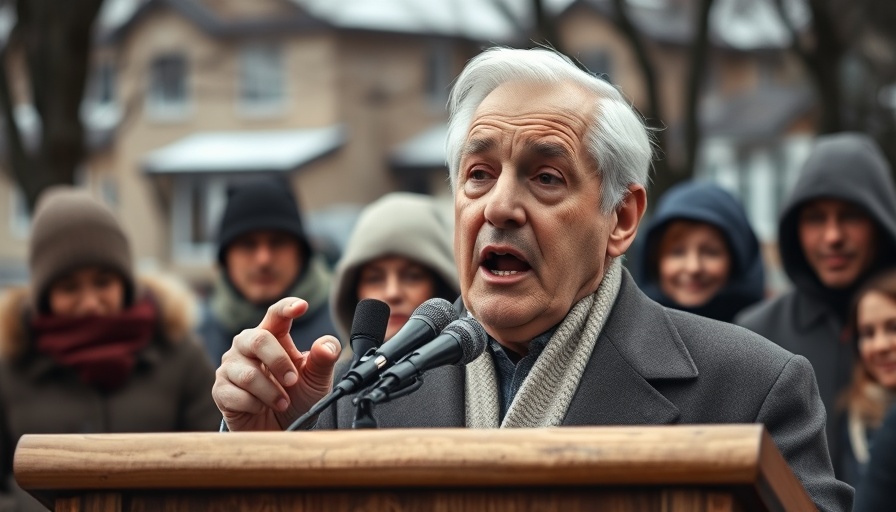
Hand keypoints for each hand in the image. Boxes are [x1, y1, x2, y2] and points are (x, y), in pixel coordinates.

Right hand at [212, 298, 340, 430]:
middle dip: (279, 362)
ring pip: (249, 374)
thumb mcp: (316, 379)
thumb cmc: (297, 397)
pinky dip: (256, 406)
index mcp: (272, 336)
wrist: (279, 430)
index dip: (287, 307)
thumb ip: (323, 359)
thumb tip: (325, 345)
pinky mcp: (220, 389)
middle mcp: (247, 346)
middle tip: (293, 381)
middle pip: (259, 339)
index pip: (276, 314)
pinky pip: (237, 395)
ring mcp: (231, 367)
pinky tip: (261, 408)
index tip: (302, 306)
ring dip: (272, 393)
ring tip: (283, 403)